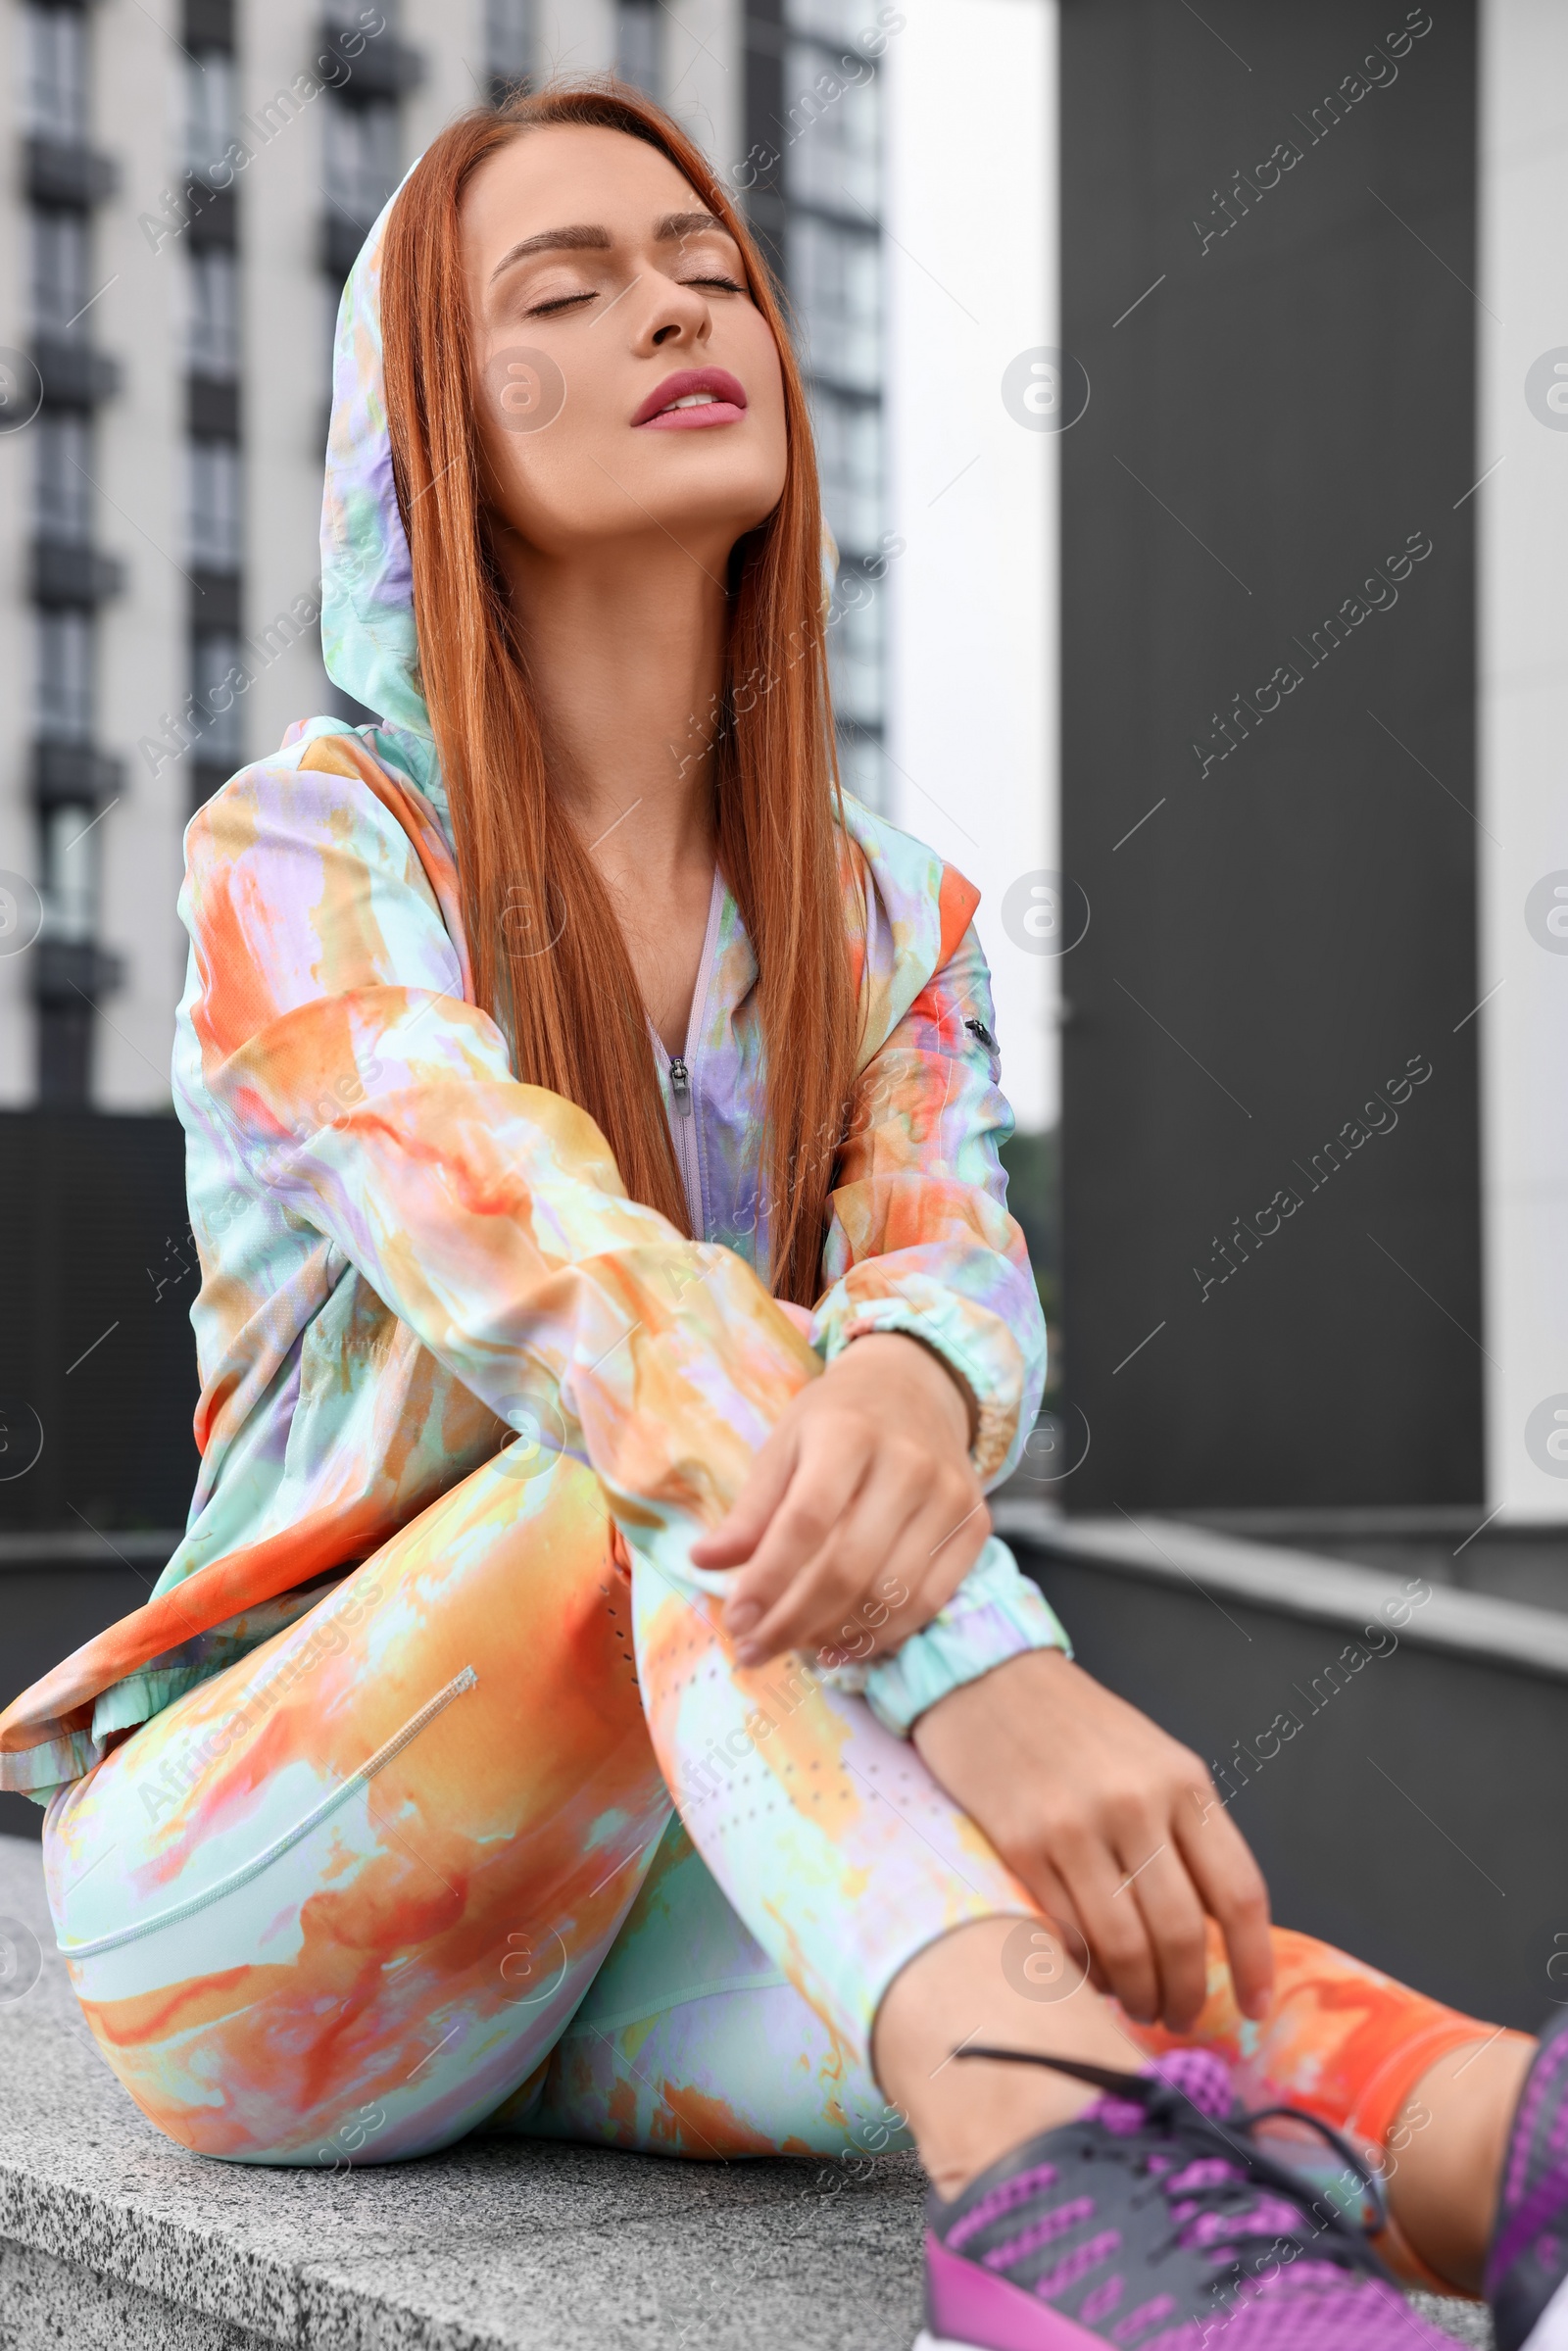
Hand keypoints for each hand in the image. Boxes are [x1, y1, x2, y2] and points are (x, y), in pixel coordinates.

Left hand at [690, 1332, 987, 1666]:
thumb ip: (751, 1509)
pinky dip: (883, 1634)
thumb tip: (704, 1562)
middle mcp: (909, 1464)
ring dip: (834, 1636)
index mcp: (849, 1434)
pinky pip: (930, 1601)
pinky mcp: (976, 1525)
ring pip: (891, 1594)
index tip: (735, 1621)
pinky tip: (842, 1645)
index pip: (806, 1521)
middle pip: (849, 1568)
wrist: (919, 1387)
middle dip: (793, 1622)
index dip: (768, 1579)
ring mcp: (950, 1496)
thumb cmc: (839, 1419)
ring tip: (793, 1648)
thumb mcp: (785, 1444)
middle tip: (753, 1651)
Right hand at [912, 1649, 1271, 2032]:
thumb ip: (1186, 1833)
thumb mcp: (1154, 1760)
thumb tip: (1218, 1932)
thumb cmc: (1077, 1727)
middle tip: (1182, 2018)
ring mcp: (1074, 1826)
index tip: (1257, 2009)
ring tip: (1138, 2007)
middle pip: (1182, 1932)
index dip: (1254, 1963)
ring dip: (1138, 1995)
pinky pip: (1067, 1933)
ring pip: (1125, 1945)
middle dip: (1188, 1993)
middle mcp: (1135, 1803)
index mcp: (1183, 1782)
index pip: (1239, 1892)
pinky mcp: (1020, 1846)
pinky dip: (1086, 1971)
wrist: (988, 1678)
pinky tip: (1092, 1977)